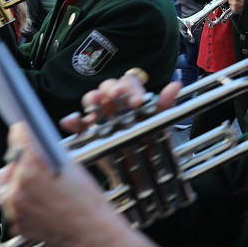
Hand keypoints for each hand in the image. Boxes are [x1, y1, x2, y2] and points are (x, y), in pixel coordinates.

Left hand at [0, 122, 119, 246]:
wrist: (93, 231)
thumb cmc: (88, 201)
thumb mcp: (70, 165)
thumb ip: (45, 152)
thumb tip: (32, 141)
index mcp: (32, 167)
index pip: (17, 138)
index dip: (22, 133)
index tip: (22, 132)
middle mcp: (18, 187)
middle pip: (10, 165)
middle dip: (21, 163)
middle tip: (38, 167)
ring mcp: (15, 209)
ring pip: (9, 188)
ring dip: (20, 184)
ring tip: (41, 188)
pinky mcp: (17, 224)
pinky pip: (13, 208)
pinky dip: (23, 204)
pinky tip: (42, 204)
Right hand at [60, 73, 181, 133]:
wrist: (140, 164)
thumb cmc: (148, 136)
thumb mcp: (159, 121)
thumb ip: (165, 103)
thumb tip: (176, 85)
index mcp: (129, 96)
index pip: (128, 82)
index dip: (132, 88)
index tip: (138, 100)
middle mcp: (113, 102)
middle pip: (108, 86)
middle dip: (112, 88)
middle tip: (118, 93)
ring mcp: (99, 116)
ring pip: (90, 99)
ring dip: (92, 97)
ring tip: (96, 101)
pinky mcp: (87, 132)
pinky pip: (75, 124)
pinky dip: (71, 121)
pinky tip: (71, 122)